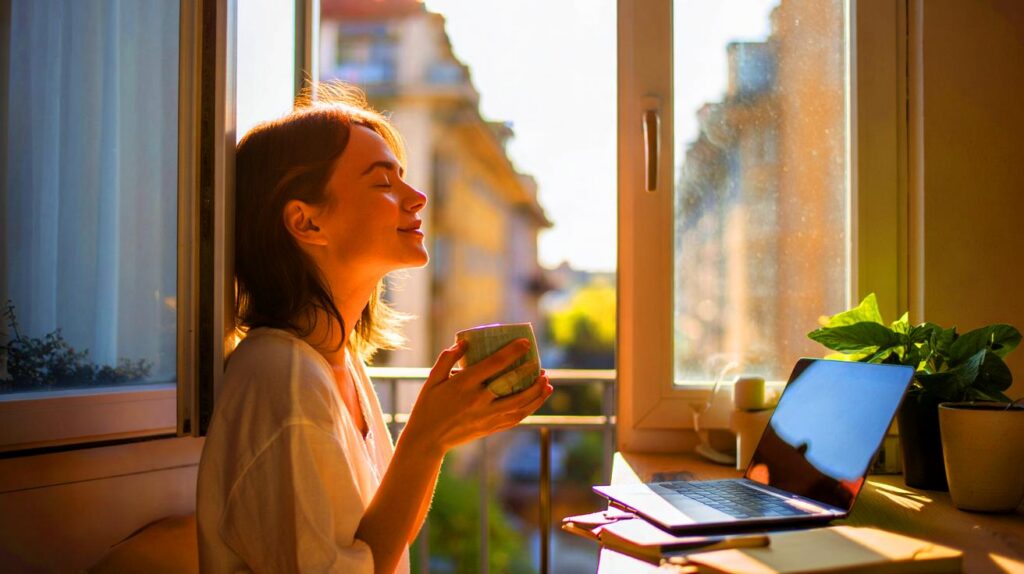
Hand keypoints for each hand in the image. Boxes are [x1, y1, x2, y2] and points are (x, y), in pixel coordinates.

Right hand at [402, 338, 552, 456]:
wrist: (427, 439)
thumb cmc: (428, 405)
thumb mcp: (432, 379)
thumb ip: (447, 358)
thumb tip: (464, 342)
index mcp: (464, 383)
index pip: (494, 364)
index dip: (512, 352)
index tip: (526, 343)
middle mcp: (478, 400)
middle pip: (512, 384)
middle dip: (530, 373)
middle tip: (540, 364)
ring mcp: (486, 416)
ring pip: (519, 404)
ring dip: (536, 393)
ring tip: (547, 382)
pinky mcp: (490, 428)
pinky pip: (515, 418)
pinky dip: (529, 409)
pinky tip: (537, 399)